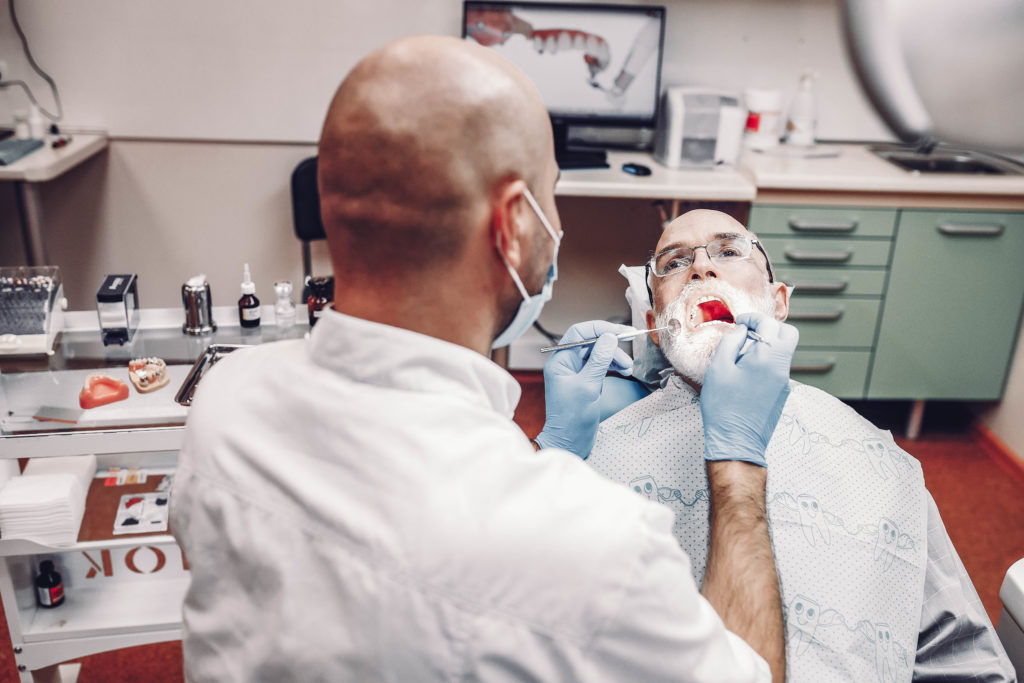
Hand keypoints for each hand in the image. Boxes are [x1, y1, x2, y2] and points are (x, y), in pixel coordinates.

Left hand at [535, 321, 633, 457]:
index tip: (622, 332)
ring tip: (627, 369)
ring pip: (598, 354)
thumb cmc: (572, 419)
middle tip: (628, 358)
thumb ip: (599, 360)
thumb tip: (609, 337)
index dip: (601, 329)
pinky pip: (600, 366)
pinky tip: (623, 371)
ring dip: (615, 358)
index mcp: (560, 361)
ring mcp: (576, 373)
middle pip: (591, 343)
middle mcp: (566, 364)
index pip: (580, 333)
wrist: (569, 443)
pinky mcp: (585, 382)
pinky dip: (612, 366)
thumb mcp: (588, 386)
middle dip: (611, 347)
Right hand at [701, 313, 797, 466]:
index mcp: (767, 358)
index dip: (754, 318)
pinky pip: (777, 368)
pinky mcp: (781, 393)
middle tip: (748, 332)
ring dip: (765, 346)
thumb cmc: (724, 408)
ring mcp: (784, 382)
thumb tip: (741, 332)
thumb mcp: (718, 369)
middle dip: (768, 327)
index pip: (769, 324)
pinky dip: (765, 362)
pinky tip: (745, 374)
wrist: (736, 441)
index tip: (741, 322)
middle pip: (788, 334)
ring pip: (782, 351)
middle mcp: (781, 368)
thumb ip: (731, 343)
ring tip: (741, 357)